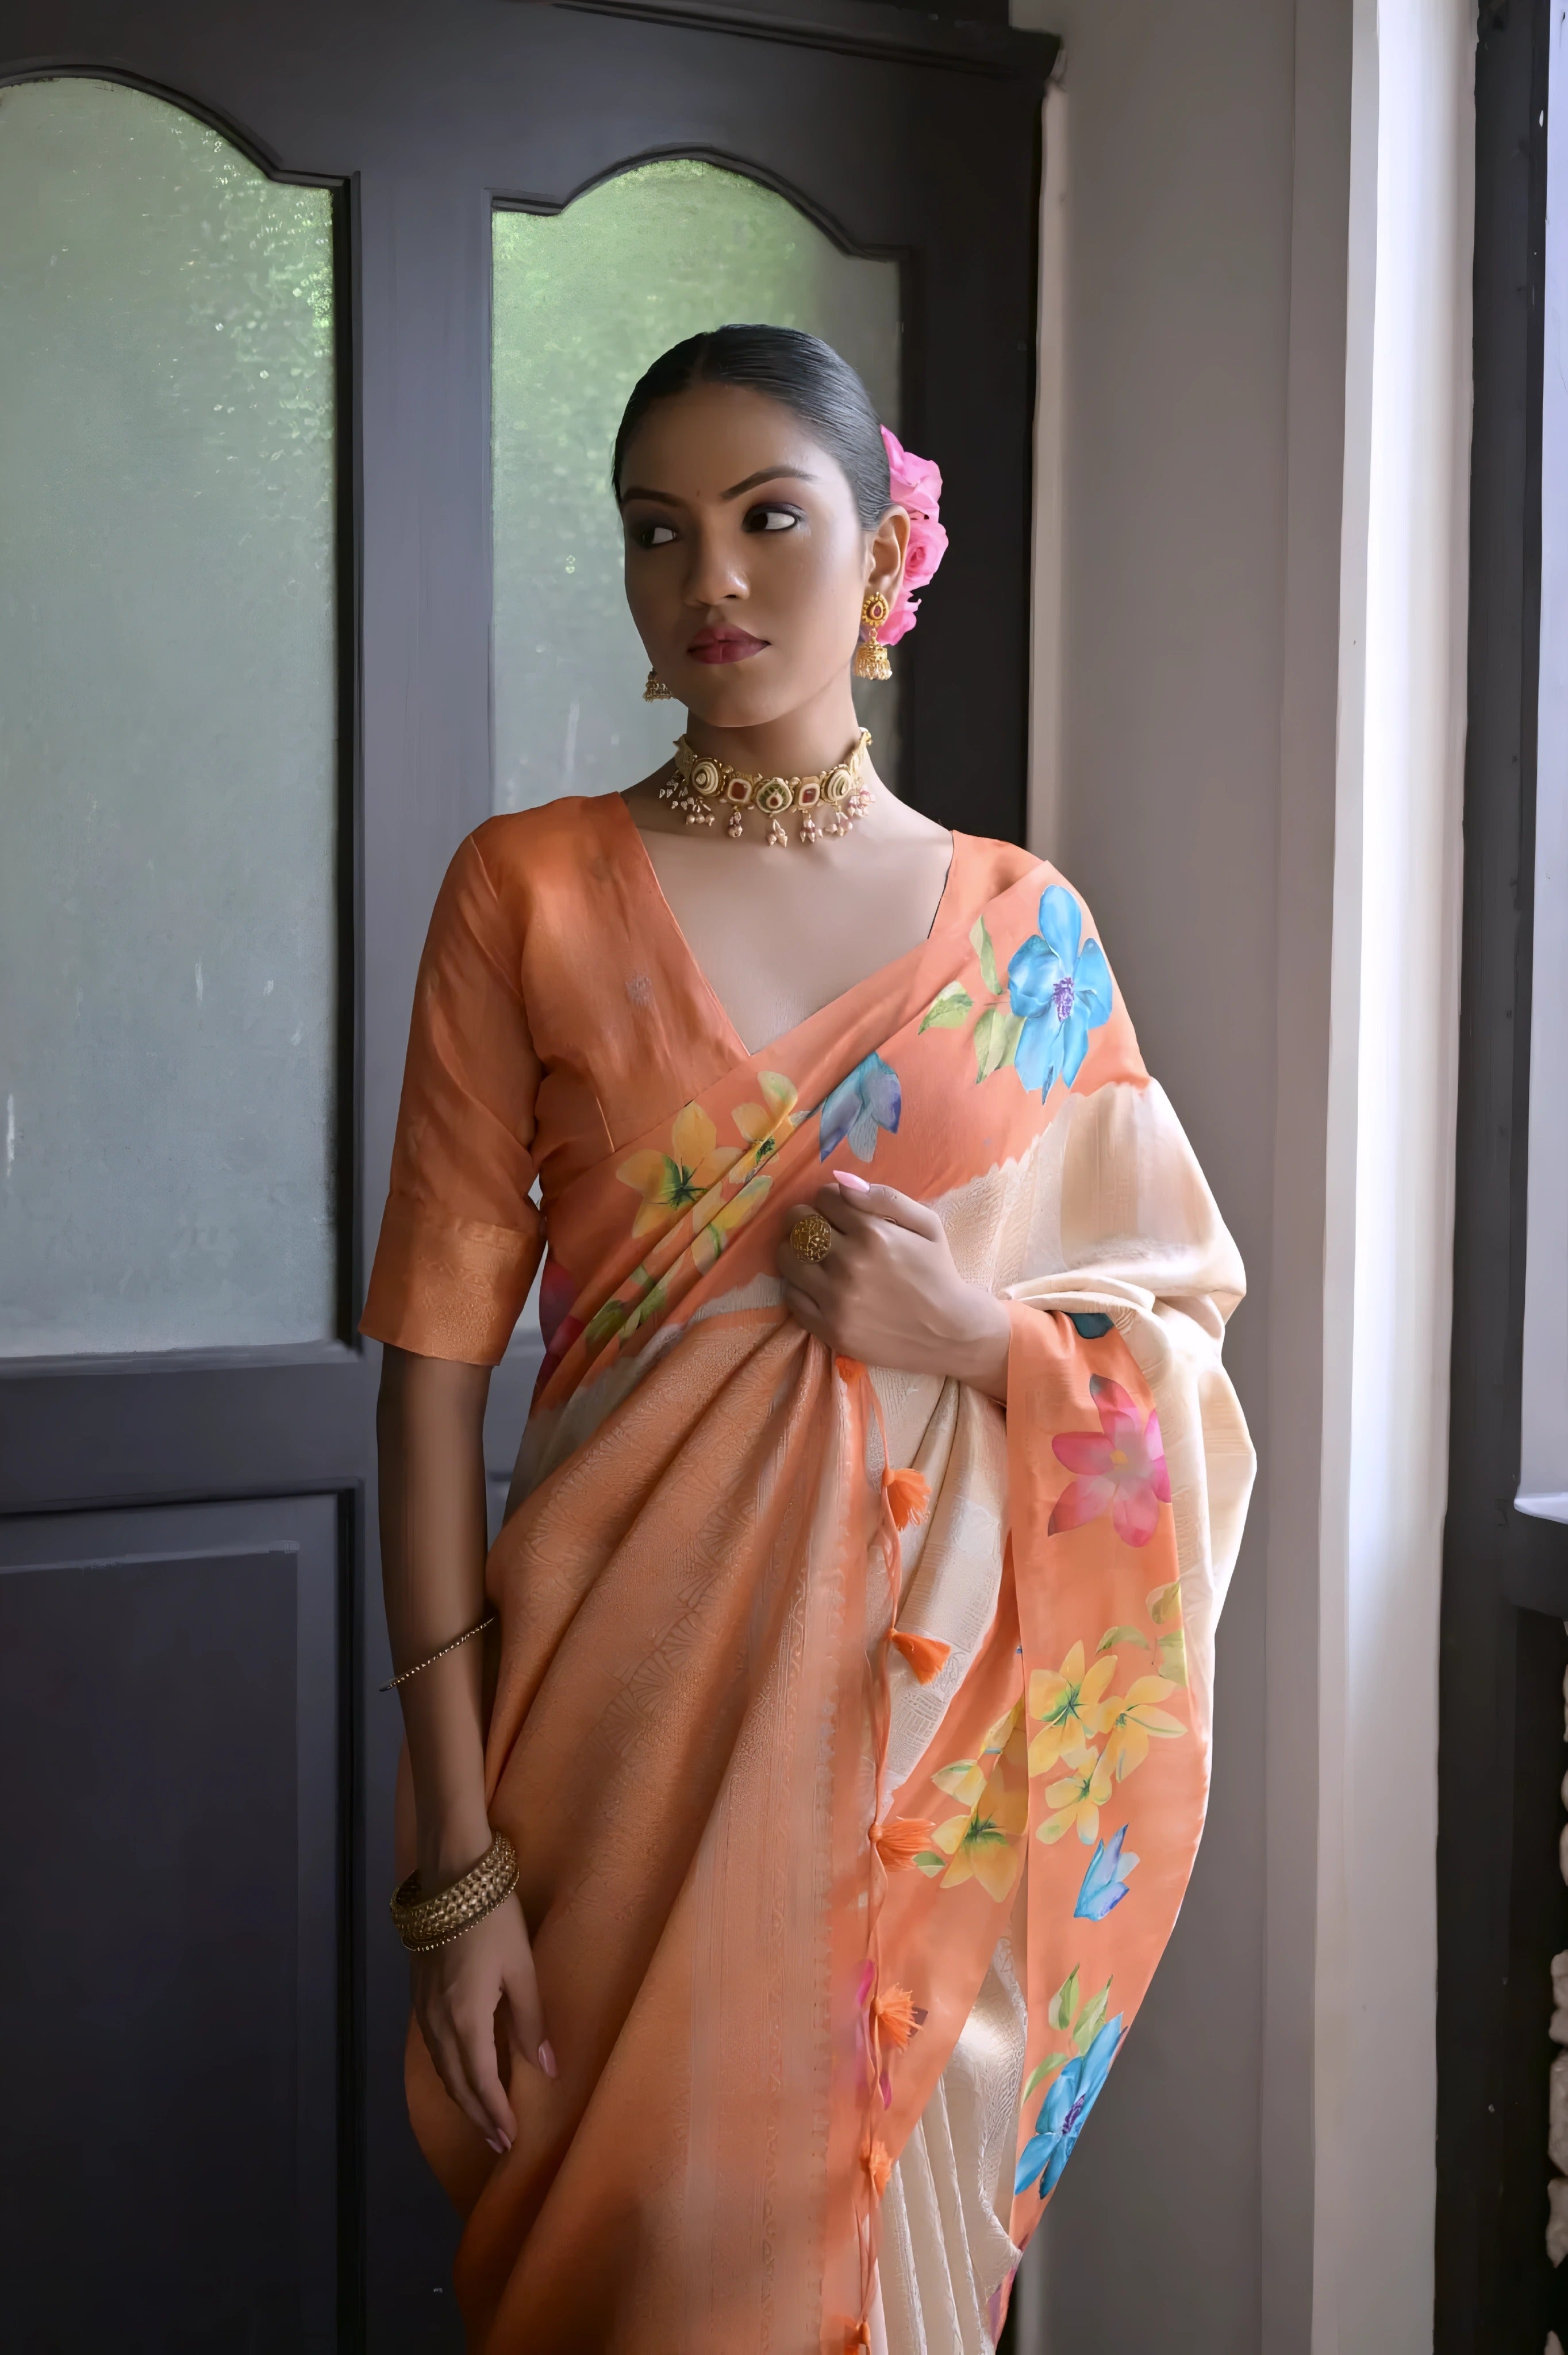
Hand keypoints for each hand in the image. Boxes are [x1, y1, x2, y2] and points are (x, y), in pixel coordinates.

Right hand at [411, 1893, 552, 2155]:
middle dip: (477, 2114)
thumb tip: (546, 2069)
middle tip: (498, 2142)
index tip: (510, 2140)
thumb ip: (530, 2020)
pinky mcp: (418, 1994)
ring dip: (461, 2095)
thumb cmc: (493, 1918)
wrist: (449, 1878)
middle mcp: (438, 2022)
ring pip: (441, 2067)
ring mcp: (423, 2009)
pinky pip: (433, 2048)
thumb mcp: (521, 1967)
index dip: (495, 2113)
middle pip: (456, 2082)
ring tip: (482, 2116)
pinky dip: (449, 2070)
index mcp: (466, 2019)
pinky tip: (460, 2072)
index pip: (480, 2081)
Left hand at [775, 1175, 1009, 1400]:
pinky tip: (816, 1284)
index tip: (839, 1212)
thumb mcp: (927, 1225)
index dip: (830, 1200)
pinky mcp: (828, 1328)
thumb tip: (841, 1182)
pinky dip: (797, 1285)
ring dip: (796, 1250)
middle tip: (820, 1230)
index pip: (824, 1198)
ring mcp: (835, 1299)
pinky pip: (790, 1295)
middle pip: (798, 1223)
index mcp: (873, 1234)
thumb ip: (885, 1198)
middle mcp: (849, 1264)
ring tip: (815, 1256)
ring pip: (787, 1257)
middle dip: (806, 1219)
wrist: (949, 1333)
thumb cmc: (938, 1273)